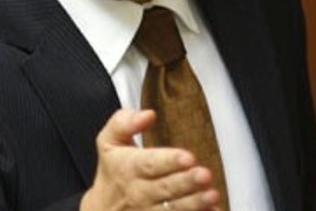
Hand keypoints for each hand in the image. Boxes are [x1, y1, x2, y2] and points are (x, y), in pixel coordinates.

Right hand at [80, 109, 220, 210]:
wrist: (102, 209)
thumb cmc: (113, 171)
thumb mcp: (109, 141)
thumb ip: (124, 122)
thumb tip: (147, 114)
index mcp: (128, 167)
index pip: (149, 164)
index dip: (169, 161)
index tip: (187, 157)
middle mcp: (139, 192)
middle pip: (165, 188)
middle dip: (186, 182)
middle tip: (204, 175)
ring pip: (173, 209)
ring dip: (195, 203)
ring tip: (212, 195)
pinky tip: (212, 210)